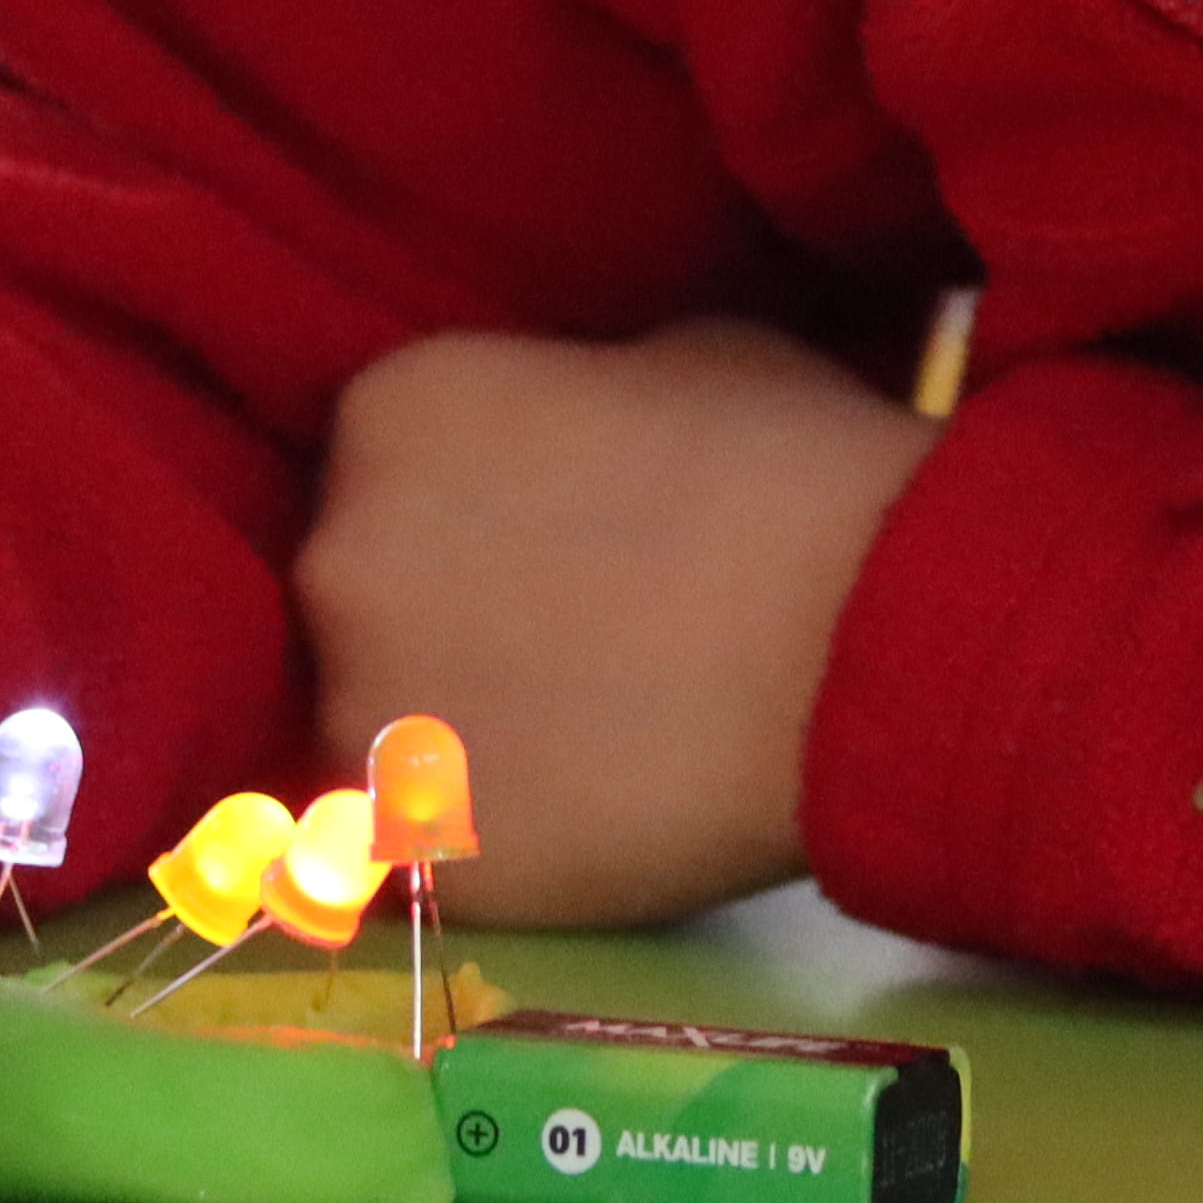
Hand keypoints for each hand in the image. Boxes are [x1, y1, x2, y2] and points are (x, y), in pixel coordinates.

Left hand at [295, 318, 939, 929]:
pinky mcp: (412, 848)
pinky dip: (494, 829)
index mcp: (393, 409)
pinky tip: (595, 808)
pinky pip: (429, 838)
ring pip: (384, 719)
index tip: (554, 523)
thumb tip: (578, 432)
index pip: (391, 451)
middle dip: (449, 603)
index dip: (475, 489)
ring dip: (461, 723)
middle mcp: (340, 555)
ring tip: (590, 731)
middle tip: (573, 628)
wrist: (863, 642)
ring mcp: (363, 712)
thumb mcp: (679, 353)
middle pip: (367, 583)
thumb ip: (579, 388)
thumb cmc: (790, 466)